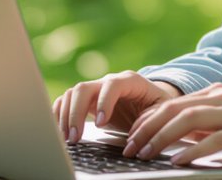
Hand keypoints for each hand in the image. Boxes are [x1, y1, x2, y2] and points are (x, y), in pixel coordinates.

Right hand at [52, 70, 181, 142]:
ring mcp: (95, 89)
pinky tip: (60, 130)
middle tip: (76, 137)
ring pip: (72, 94)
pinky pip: (66, 101)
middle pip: (84, 87)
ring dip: (66, 116)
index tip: (101, 124)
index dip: (104, 102)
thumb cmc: (158, 107)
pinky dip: (59, 113)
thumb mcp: (162, 112)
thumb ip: (151, 119)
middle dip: (76, 112)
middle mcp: (108, 82)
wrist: (151, 101)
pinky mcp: (86, 100)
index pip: (112, 84)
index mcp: (130, 81)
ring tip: (69, 139)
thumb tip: (135, 135)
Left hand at [122, 83, 221, 165]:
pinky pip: (213, 140)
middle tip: (129, 148)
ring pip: (187, 121)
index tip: (130, 136)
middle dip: (146, 129)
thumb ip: (207, 125)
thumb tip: (178, 138)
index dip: (147, 119)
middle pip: (173, 109)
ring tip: (145, 154)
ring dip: (161, 138)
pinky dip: (191, 151)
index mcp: (216, 94)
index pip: (172, 103)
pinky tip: (177, 161)